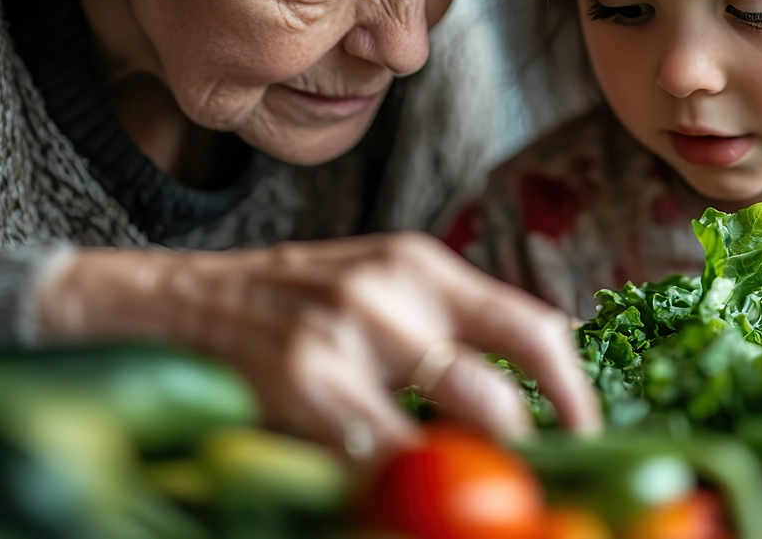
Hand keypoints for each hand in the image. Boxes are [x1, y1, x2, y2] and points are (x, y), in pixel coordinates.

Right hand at [35, 233, 600, 459]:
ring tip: (454, 495)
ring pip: (443, 440)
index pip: (533, 326)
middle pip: (499, 397)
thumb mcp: (373, 289)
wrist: (174, 302)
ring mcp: (345, 339)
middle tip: (518, 492)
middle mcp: (392, 293)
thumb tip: (526, 397)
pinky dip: (396, 491)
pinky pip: (378, 464)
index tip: (587, 439)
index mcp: (421, 265)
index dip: (574, 393)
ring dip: (458, 480)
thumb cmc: (287, 306)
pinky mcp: (302, 387)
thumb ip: (444, 329)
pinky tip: (392, 496)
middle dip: (515, 461)